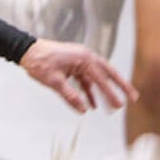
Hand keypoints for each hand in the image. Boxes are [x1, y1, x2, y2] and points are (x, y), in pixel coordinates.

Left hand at [18, 40, 136, 114]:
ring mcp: (80, 60)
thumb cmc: (39, 62)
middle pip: (107, 73)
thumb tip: (83, 109)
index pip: (101, 79)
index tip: (120, 105)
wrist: (27, 51)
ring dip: (104, 91)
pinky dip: (90, 90)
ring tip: (114, 104)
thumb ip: (70, 96)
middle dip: (120, 86)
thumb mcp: (54, 82)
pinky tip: (93, 103)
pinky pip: (86, 79)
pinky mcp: (74, 65)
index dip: (112, 93)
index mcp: (83, 58)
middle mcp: (85, 57)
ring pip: (97, 77)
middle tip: (133, 97)